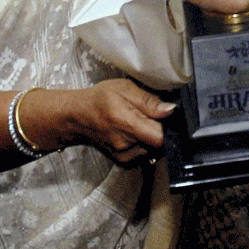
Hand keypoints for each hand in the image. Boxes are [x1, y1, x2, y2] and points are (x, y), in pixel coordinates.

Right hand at [36, 79, 177, 164]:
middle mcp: (125, 144)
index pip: (159, 136)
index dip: (168, 126)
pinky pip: (144, 154)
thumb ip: (148, 100)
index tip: (166, 116)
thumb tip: (170, 110)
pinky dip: (144, 143)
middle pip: (158, 142)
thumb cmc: (100, 98)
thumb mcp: (124, 88)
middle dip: (160, 129)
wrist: (78, 116)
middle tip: (149, 115)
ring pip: (152, 148)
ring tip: (139, 122)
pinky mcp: (122, 160)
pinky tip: (134, 132)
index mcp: (125, 123)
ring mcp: (123, 155)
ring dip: (151, 136)